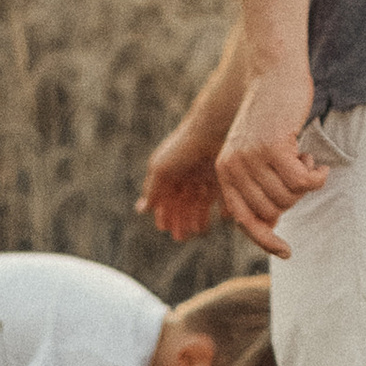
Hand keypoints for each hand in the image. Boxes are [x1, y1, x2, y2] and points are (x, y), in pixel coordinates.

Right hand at [137, 117, 224, 242]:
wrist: (212, 129)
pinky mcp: (224, 175)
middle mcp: (187, 176)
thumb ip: (152, 190)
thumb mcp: (161, 169)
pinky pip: (224, 197)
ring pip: (201, 203)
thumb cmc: (182, 148)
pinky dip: (224, 208)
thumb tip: (141, 210)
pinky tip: (221, 217)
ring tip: (198, 230)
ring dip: (199, 218)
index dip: (164, 214)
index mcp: (170, 174)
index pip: (164, 199)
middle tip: (181, 236)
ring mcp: (206, 176)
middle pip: (183, 204)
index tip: (164, 228)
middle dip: (180, 221)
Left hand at [213, 59, 325, 261]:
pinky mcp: (274, 146)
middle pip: (275, 210)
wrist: (273, 73)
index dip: (265, 239)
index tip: (286, 252)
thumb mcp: (256, 153)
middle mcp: (234, 167)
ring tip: (305, 159)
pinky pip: (304, 181)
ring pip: (290, 196)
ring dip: (306, 182)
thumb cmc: (270, 115)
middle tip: (299, 172)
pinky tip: (316, 159)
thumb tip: (269, 226)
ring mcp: (252, 157)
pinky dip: (317, 175)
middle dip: (294, 198)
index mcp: (225, 172)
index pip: (244, 220)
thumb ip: (257, 186)